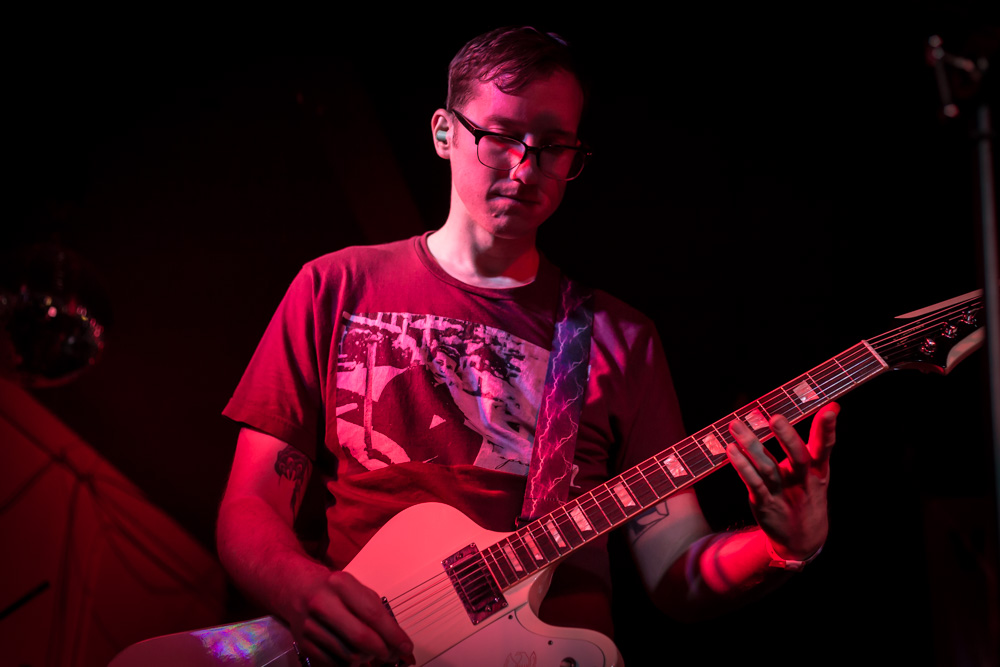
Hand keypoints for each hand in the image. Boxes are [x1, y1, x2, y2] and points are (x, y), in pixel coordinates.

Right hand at [291, 570, 413, 666]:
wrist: (296, 588)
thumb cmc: (332, 589)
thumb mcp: (356, 589)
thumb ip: (376, 612)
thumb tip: (397, 641)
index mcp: (341, 584)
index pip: (373, 614)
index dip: (393, 635)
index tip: (406, 647)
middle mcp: (323, 603)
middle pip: (361, 638)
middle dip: (383, 651)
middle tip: (393, 655)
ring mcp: (310, 624)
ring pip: (349, 655)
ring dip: (366, 659)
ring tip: (372, 652)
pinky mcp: (304, 642)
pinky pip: (334, 663)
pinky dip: (349, 664)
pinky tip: (355, 655)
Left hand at [727, 403, 838, 559]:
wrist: (802, 539)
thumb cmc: (808, 493)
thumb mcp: (819, 470)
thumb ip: (821, 439)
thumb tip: (832, 405)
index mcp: (818, 471)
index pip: (825, 447)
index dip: (827, 430)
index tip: (829, 410)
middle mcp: (802, 481)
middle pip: (798, 458)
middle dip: (787, 437)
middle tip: (775, 417)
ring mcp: (783, 493)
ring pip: (768, 468)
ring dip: (751, 446)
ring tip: (735, 425)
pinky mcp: (765, 502)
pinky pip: (752, 483)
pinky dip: (742, 466)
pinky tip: (731, 450)